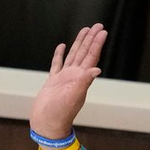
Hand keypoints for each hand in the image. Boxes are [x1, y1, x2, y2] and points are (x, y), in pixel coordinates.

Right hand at [29, 24, 106, 139]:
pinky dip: (60, 54)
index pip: (91, 57)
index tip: (102, 32)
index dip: (97, 44)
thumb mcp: (73, 97)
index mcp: (80, 78)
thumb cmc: (60, 113)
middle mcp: (74, 76)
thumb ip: (84, 82)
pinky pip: (57, 64)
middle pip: (85, 53)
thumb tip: (97, 70)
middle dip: (91, 39)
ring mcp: (64, 78)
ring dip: (79, 43)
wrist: (47, 124)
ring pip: (73, 55)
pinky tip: (62, 46)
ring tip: (85, 30)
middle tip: (98, 26)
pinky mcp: (53, 81)